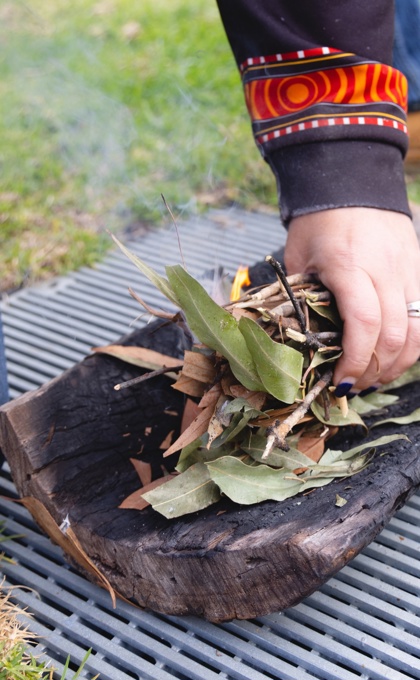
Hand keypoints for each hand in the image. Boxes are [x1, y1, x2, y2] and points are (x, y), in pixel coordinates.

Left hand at [284, 207, 419, 391]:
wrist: (353, 178)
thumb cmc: (318, 220)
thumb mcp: (299, 258)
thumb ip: (303, 297)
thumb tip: (307, 340)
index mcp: (349, 266)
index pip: (363, 324)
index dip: (355, 360)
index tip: (340, 381)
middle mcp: (385, 270)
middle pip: (395, 335)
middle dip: (375, 370)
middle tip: (354, 384)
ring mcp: (408, 268)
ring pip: (418, 329)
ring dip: (399, 362)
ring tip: (376, 377)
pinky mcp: (419, 268)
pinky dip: (412, 342)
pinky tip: (394, 354)